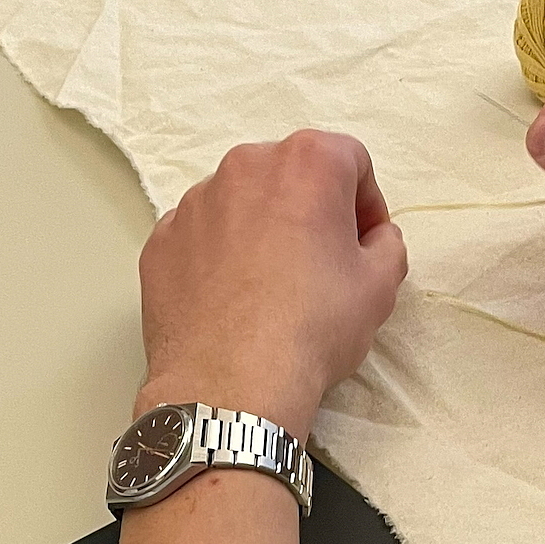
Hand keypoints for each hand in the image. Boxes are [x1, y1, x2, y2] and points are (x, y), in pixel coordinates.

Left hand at [135, 132, 407, 438]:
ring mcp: (193, 203)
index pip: (349, 161)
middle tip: (319, 263)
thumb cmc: (311, 327)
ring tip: (270, 287)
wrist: (228, 382)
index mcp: (305, 162)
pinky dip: (215, 255)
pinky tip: (230, 299)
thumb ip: (385, 244)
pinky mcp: (159, 241)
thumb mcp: (379, 286)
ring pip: (239, 204)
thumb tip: (373, 238)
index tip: (362, 243)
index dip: (364, 203)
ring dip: (259, 230)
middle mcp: (243, 167)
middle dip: (308, 209)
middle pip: (288, 175)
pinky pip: (199, 236)